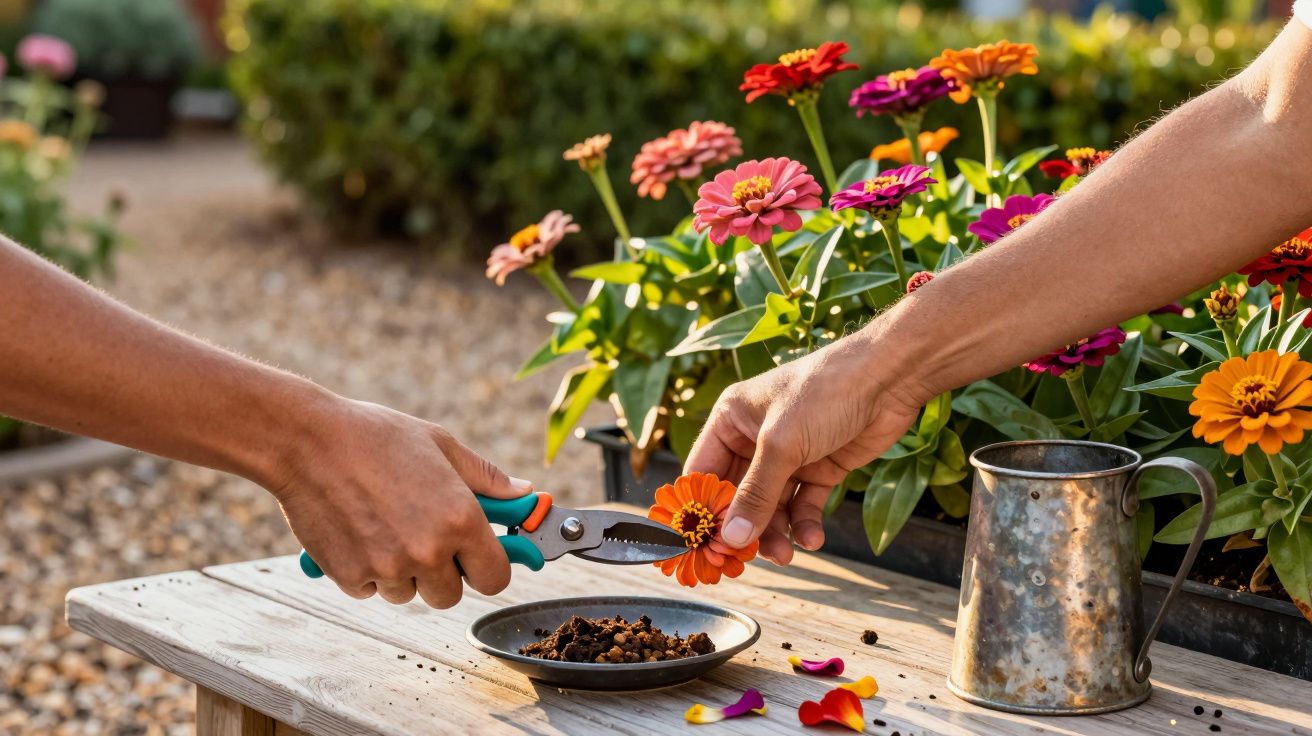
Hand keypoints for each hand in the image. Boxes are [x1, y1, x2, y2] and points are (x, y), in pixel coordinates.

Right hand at [269, 397, 530, 607]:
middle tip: (424, 535)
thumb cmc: (375, 436)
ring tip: (384, 523)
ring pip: (408, 594)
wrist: (306, 441)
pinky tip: (358, 530)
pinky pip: (371, 589)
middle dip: (442, 572)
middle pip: (451, 595)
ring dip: (402, 571)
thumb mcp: (441, 445)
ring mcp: (388, 568)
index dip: (487, 568)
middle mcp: (428, 551)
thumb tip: (523, 493)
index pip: (495, 578)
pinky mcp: (350, 577)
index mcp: (461, 519)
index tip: (478, 558)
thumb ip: (486, 478)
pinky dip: (367, 570)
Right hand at [685, 334, 929, 564]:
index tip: (705, 545)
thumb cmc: (824, 392)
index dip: (703, 509)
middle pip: (738, 494)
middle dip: (744, 526)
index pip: (704, 472)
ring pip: (772, 505)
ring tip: (786, 554)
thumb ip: (756, 494)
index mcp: (731, 419)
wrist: (888, 378)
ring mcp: (789, 454)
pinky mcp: (820, 466)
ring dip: (776, 531)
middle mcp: (755, 437)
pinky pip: (803, 504)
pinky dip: (805, 523)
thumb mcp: (781, 444)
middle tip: (748, 559)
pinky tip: (812, 538)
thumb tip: (731, 538)